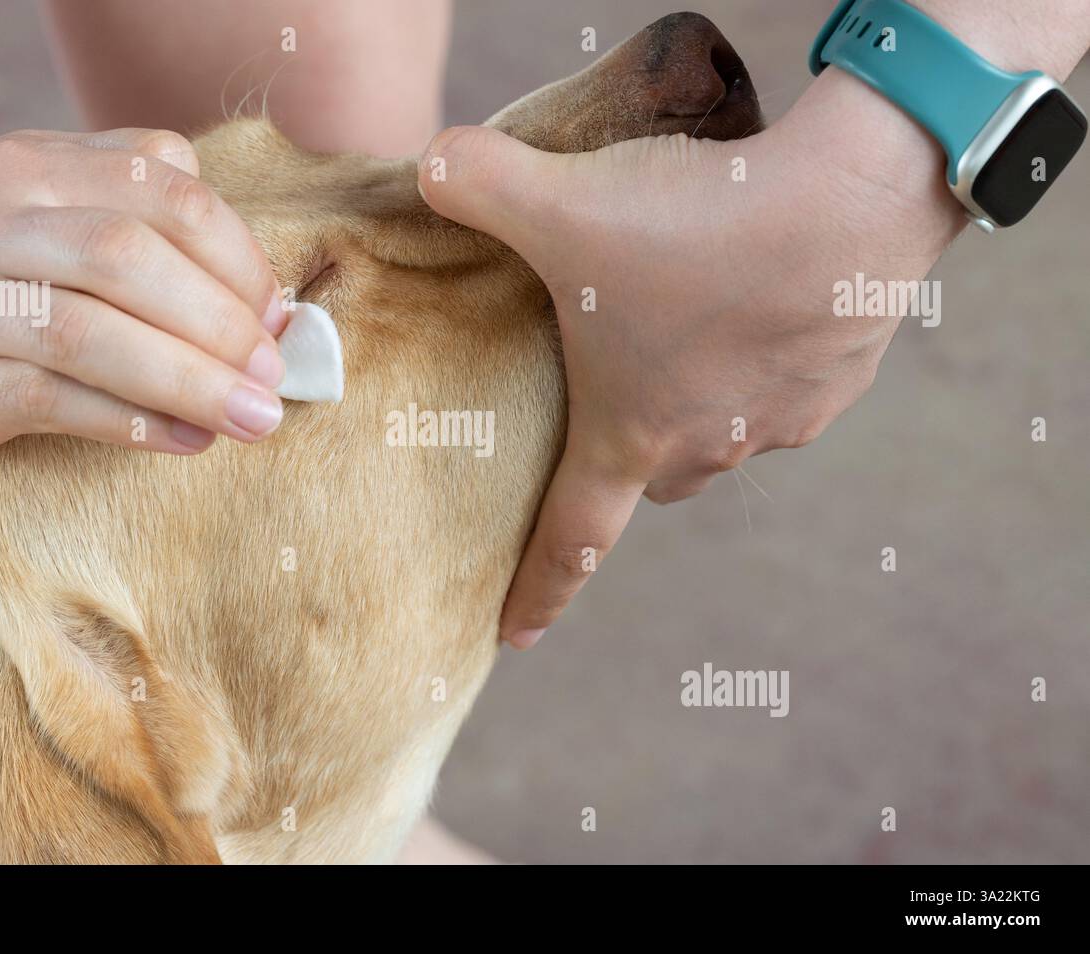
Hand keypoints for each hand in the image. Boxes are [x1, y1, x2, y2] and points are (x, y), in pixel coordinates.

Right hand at [0, 128, 287, 452]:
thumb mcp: (41, 194)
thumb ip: (140, 206)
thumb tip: (260, 291)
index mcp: (37, 166)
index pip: (165, 193)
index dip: (239, 258)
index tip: (274, 314)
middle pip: (130, 259)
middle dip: (221, 323)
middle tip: (271, 374)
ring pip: (90, 332)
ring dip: (190, 381)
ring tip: (253, 418)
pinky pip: (53, 401)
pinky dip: (133, 423)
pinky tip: (187, 440)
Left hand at [418, 70, 965, 646]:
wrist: (855, 198)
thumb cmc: (697, 223)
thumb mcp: (560, 200)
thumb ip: (473, 185)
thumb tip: (430, 167)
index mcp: (631, 433)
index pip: (571, 538)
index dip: (538, 588)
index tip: (516, 634)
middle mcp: (708, 447)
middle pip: (649, 474)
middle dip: (621, 455)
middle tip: (604, 400)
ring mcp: (782, 422)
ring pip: (721, 432)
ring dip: (695, 399)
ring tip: (682, 324)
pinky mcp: (839, 382)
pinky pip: (783, 388)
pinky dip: (760, 362)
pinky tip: (757, 300)